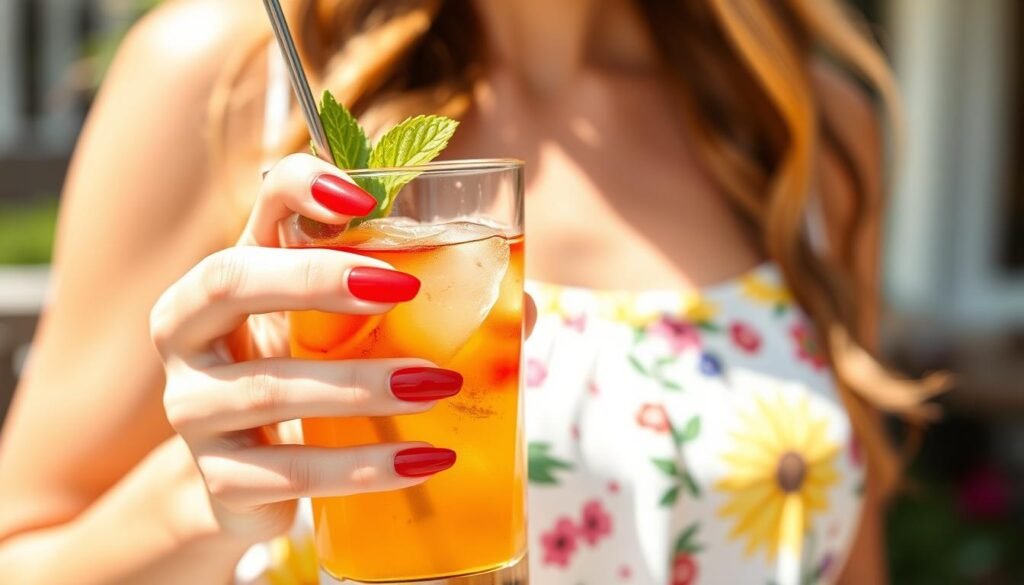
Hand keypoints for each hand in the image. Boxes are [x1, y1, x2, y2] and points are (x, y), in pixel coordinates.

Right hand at [150, 154, 462, 543]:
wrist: (254, 482)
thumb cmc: (308, 378)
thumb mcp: (341, 329)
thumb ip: (415, 307)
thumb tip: (522, 310)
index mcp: (233, 274)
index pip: (258, 205)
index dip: (304, 187)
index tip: (367, 194)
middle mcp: (189, 330)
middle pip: (231, 281)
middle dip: (316, 279)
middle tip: (402, 289)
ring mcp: (193, 406)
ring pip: (270, 389)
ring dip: (362, 386)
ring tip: (440, 385)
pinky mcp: (219, 478)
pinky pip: (289, 472)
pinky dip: (362, 467)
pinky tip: (424, 462)